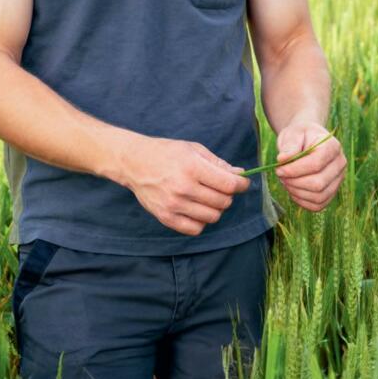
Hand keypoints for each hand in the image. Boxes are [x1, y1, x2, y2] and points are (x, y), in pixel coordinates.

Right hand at [121, 137, 250, 235]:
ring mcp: (174, 205)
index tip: (243, 183)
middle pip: (223, 202)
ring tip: (208, 198)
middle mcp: (183, 188)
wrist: (135, 163)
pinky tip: (197, 209)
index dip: (241, 185)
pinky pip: (195, 229)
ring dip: (216, 208)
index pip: (229, 185)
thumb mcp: (194, 149)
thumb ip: (218, 163)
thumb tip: (240, 175)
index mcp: (193, 168)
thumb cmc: (167, 153)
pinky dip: (201, 221)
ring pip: (212, 217)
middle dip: (228, 195)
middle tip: (221, 188)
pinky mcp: (166, 217)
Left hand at [274, 120, 346, 211]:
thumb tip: (282, 159)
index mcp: (333, 146)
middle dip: (294, 183)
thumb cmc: (300, 136)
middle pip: (318, 184)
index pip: (316, 164)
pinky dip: (303, 201)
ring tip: (286, 181)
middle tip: (280, 176)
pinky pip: (319, 205)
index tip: (278, 169)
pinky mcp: (332, 191)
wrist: (308, 140)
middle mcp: (340, 164)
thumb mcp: (293, 134)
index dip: (294, 170)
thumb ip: (289, 146)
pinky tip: (293, 190)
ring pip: (319, 196)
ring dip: (297, 193)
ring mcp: (338, 179)